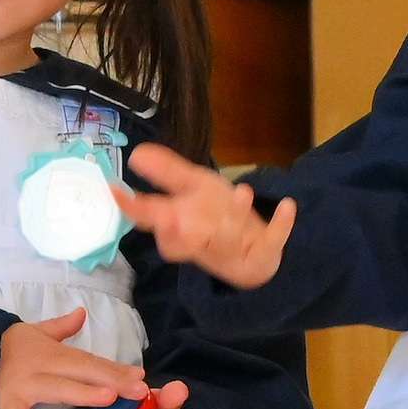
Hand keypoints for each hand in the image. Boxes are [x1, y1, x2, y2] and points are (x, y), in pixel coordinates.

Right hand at [0, 307, 145, 408]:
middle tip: (137, 389)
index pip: (90, 361)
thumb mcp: (39, 332)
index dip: (115, 369)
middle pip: (81, 373)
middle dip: (111, 380)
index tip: (140, 377)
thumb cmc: (17, 348)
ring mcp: (25, 385)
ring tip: (108, 399)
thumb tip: (82, 312)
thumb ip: (63, 327)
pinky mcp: (7, 402)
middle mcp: (43, 367)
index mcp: (55, 352)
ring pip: (58, 389)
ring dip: (83, 394)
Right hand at [114, 144, 292, 288]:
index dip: (139, 211)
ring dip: (236, 215)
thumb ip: (166, 172)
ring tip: (242, 191)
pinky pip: (274, 238)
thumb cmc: (216, 218)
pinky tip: (288, 206)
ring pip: (230, 237)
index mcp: (185, 225)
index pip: (158, 221)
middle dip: (183, 228)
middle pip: (191, 235)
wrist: (255, 256)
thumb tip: (138, 152)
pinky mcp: (266, 250)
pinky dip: (281, 224)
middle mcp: (207, 238)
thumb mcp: (193, 188)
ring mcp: (237, 246)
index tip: (119, 196)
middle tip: (175, 217)